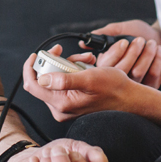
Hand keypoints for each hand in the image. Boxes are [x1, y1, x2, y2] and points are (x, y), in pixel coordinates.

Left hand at [23, 48, 141, 120]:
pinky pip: (64, 82)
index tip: (37, 54)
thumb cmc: (114, 89)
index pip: (32, 85)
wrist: (129, 98)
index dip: (31, 68)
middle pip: (43, 80)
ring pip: (55, 79)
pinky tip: (86, 65)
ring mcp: (65, 107)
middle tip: (66, 53)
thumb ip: (64, 80)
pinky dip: (73, 71)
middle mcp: (60, 109)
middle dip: (55, 63)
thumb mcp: (89, 79)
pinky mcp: (72, 103)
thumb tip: (42, 79)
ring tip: (85, 59)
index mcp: (62, 104)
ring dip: (67, 65)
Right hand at [70, 20, 160, 88]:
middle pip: (122, 71)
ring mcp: (133, 86)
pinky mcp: (149, 88)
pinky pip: (152, 77)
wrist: (159, 37)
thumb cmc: (136, 32)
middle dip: (132, 53)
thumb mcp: (119, 29)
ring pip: (138, 73)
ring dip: (146, 56)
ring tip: (151, 43)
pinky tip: (157, 50)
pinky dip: (156, 62)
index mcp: (106, 67)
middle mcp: (117, 80)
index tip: (124, 41)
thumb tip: (83, 43)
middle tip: (139, 40)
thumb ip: (104, 34)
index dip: (115, 53)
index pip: (105, 66)